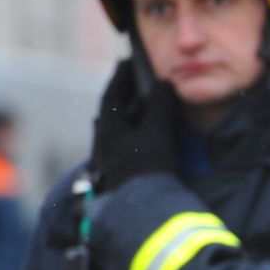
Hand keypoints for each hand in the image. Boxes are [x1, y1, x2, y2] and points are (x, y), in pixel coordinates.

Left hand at [89, 60, 178, 189]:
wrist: (144, 208)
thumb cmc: (147, 167)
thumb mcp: (157, 132)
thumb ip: (161, 106)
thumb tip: (165, 84)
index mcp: (108, 129)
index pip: (112, 95)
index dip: (120, 77)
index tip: (127, 61)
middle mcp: (104, 142)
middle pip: (111, 112)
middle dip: (123, 95)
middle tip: (134, 82)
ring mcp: (110, 159)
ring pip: (116, 129)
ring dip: (128, 115)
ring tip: (139, 107)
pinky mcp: (121, 172)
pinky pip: (124, 143)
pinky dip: (134, 133)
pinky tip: (142, 137)